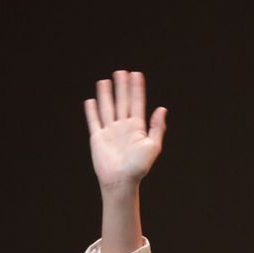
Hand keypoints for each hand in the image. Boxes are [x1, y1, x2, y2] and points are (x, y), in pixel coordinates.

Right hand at [84, 69, 166, 190]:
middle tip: (121, 72)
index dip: (136, 88)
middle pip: (122, 102)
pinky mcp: (98, 138)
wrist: (121, 181)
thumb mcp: (153, 146)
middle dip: (122, 87)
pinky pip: (94, 121)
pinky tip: (90, 100)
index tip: (136, 74)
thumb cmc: (139, 167)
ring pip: (107, 108)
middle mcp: (123, 127)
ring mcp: (110, 131)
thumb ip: (156, 127)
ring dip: (106, 95)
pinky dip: (92, 111)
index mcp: (137, 128)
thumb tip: (162, 109)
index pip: (136, 103)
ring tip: (105, 81)